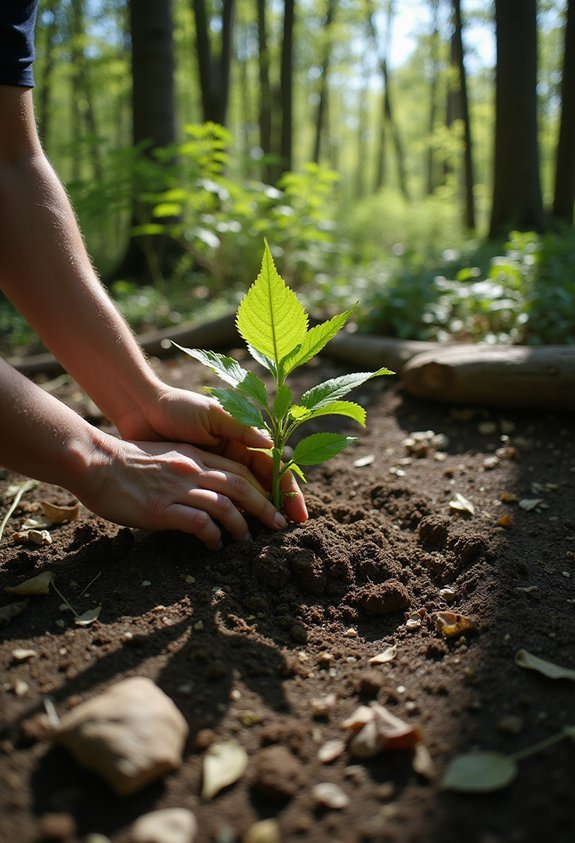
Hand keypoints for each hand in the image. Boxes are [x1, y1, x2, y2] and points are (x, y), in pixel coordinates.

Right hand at [81, 435, 292, 550]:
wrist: (95, 463)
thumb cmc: (126, 462)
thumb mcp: (167, 455)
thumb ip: (189, 467)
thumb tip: (207, 486)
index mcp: (195, 456)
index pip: (240, 469)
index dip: (262, 486)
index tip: (274, 502)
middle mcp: (192, 469)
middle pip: (242, 486)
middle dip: (265, 507)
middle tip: (278, 525)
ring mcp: (179, 488)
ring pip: (226, 506)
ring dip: (242, 526)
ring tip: (246, 541)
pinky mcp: (163, 508)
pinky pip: (200, 524)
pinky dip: (213, 537)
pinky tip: (214, 546)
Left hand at [115, 384, 307, 524]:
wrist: (139, 411)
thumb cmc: (177, 406)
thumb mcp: (212, 413)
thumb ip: (241, 428)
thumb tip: (271, 446)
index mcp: (241, 439)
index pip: (273, 468)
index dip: (287, 489)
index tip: (297, 512)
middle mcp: (231, 457)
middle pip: (262, 486)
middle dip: (277, 506)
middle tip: (286, 529)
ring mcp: (213, 470)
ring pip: (241, 497)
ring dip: (254, 514)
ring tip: (264, 534)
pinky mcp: (192, 482)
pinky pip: (215, 502)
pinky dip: (227, 515)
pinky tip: (233, 529)